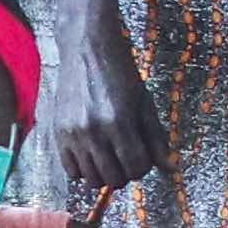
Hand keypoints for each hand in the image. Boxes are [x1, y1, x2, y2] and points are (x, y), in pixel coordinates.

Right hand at [46, 11, 164, 198]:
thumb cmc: (120, 73)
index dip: (144, 166)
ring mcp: (72, 133)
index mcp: (119, 122)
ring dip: (105, 173)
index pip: (136, 168)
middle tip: (127, 157)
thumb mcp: (145, 103)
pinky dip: (83, 169)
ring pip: (91, 179)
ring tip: (110, 156)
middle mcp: (93, 130)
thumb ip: (156, 138)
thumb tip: (170, 168)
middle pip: (113, 179)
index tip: (143, 156)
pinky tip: (93, 154)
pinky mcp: (57, 132)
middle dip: (125, 172)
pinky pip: (70, 170)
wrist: (87, 48)